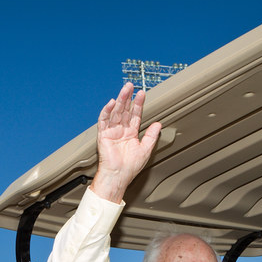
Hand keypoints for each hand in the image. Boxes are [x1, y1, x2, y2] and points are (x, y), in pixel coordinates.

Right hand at [90, 82, 162, 202]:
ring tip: (124, 89)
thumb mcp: (146, 150)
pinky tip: (111, 103)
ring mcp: (112, 132)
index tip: (142, 93)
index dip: (138, 104)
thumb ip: (151, 136)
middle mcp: (121, 130)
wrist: (119, 176)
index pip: (134, 115)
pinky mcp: (103, 135)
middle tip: (131, 85)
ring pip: (115, 112)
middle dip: (128, 97)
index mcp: (130, 133)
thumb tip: (158, 124)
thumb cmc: (130, 167)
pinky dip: (106, 111)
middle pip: (124, 110)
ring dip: (119, 100)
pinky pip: (103, 121)